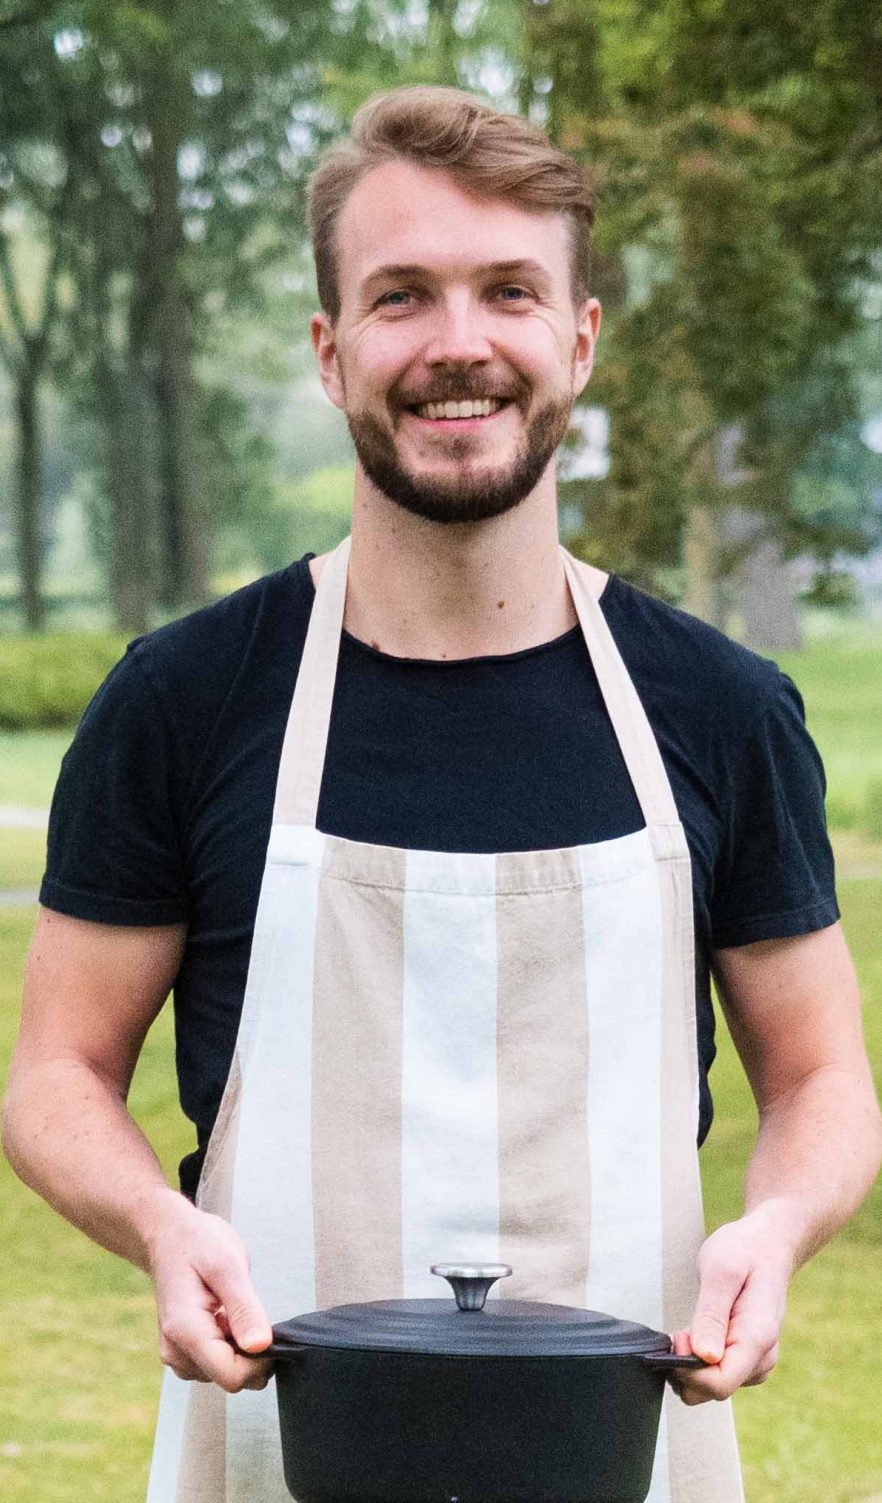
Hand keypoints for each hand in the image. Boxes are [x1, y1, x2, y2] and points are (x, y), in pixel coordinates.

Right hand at [145, 1190, 273, 1392]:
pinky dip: (228, 1345)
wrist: (167, 1235)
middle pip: (230, 1378)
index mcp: (185, 1331)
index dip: (260, 1361)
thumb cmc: (196, 1243)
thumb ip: (245, 1309)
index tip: (269, 1332)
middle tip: (247, 1311)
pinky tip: (223, 1316)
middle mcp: (176, 1351)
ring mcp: (176, 1354)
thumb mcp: (228, 1265)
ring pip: (225, 1373)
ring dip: (239, 1348)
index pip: (232, 1376)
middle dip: (250, 1353)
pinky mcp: (182, 1352)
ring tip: (230, 1309)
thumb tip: (261, 1346)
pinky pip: (215, 1363)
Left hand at [669, 1203, 795, 1404]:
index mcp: (758, 1338)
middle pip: (714, 1391)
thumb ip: (711, 1315)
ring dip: (692, 1364)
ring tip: (692, 1325)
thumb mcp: (721, 1271)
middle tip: (682, 1329)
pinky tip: (699, 1333)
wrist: (767, 1244)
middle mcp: (761, 1357)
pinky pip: (717, 1375)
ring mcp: (756, 1361)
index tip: (678, 1337)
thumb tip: (704, 1356)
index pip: (720, 1384)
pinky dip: (699, 1361)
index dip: (689, 1370)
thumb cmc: (745, 1251)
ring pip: (712, 1387)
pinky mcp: (747, 1359)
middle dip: (687, 1368)